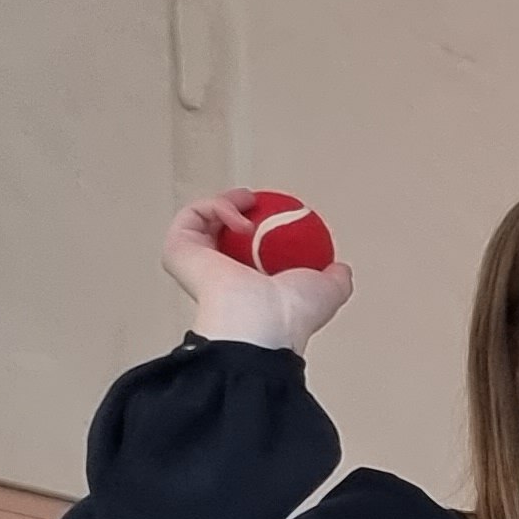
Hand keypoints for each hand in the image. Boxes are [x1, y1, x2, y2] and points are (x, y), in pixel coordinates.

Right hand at [162, 190, 352, 352]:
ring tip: (250, 203)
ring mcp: (193, 261)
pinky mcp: (177, 249)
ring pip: (204, 217)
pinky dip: (218, 206)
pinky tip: (242, 219)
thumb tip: (341, 268)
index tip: (278, 210)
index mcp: (244, 284)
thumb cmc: (293, 311)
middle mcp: (216, 273)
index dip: (260, 223)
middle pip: (221, 228)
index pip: (247, 246)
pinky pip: (194, 214)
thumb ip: (335, 280)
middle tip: (257, 200)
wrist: (262, 319)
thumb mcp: (327, 291)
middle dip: (237, 205)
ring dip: (228, 201)